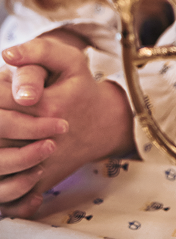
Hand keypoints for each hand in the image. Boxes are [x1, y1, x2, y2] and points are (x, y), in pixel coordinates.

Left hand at [0, 32, 133, 218]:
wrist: (103, 126)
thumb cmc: (81, 90)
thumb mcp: (71, 62)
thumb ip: (40, 51)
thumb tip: (7, 54)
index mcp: (48, 107)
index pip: (0, 100)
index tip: (5, 88)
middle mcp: (43, 140)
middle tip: (5, 107)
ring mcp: (40, 165)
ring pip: (0, 158)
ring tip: (5, 129)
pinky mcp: (36, 184)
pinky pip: (6, 187)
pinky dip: (3, 171)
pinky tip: (8, 149)